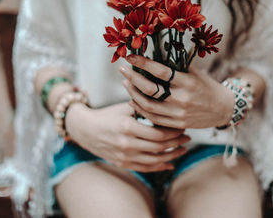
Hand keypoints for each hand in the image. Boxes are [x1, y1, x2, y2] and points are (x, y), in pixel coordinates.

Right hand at [65, 102, 190, 171]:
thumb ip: (145, 107)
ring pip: (155, 160)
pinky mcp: (122, 163)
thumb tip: (168, 105)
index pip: (159, 133)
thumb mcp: (125, 107)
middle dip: (176, 142)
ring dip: (172, 156)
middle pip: (159, 147)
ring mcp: (124, 156)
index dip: (174, 131)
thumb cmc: (107, 115)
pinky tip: (170, 163)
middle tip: (187, 137)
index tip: (182, 126)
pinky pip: (145, 168)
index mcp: (128, 127)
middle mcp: (126, 144)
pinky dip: (160, 167)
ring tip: (183, 150)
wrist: (85, 129)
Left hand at [120, 55, 234, 128]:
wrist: (222, 109)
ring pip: (147, 105)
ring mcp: (178, 113)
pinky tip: (133, 99)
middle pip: (150, 89)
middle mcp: (182, 98)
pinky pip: (152, 117)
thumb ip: (177, 66)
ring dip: (132, 93)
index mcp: (188, 82)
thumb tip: (155, 54)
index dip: (143, 63)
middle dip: (132, 78)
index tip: (130, 56)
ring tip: (125, 83)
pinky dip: (140, 108)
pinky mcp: (176, 123)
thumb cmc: (207, 87)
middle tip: (122, 69)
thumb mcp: (195, 73)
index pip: (161, 71)